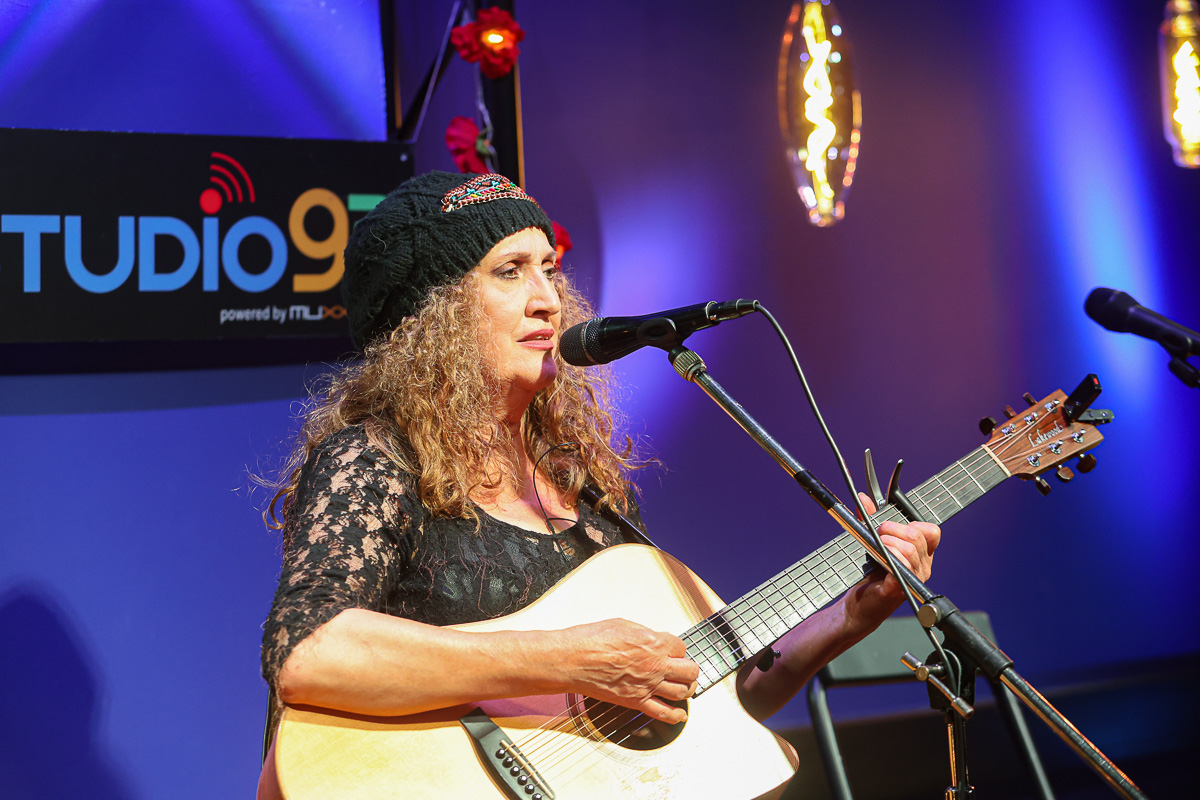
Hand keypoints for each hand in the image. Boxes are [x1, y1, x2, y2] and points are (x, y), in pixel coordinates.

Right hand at [555, 618, 698, 723]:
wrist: (572, 660)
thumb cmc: (590, 640)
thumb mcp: (622, 624)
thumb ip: (644, 633)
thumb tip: (652, 638)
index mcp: (653, 643)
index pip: (681, 647)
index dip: (678, 648)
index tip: (673, 650)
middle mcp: (655, 665)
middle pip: (690, 671)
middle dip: (689, 669)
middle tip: (684, 669)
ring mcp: (647, 686)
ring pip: (682, 692)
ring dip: (686, 689)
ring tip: (683, 687)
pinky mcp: (635, 701)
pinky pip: (663, 713)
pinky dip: (676, 715)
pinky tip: (679, 713)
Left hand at [842, 493, 939, 636]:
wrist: (859, 607)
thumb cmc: (871, 578)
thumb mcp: (872, 543)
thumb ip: (869, 520)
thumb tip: (865, 499)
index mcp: (921, 556)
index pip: (932, 532)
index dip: (911, 524)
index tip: (891, 528)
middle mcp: (922, 568)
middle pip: (917, 537)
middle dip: (892, 529)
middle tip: (877, 535)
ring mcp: (913, 580)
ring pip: (909, 549)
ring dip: (887, 543)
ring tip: (876, 550)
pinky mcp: (900, 589)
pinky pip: (900, 565)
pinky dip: (888, 556)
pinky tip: (879, 560)